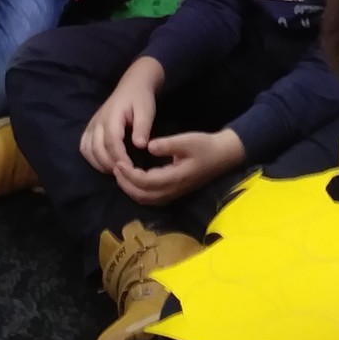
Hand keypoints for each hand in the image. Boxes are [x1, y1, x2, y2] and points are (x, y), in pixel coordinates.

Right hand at [81, 64, 159, 174]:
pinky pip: (84, 146)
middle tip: (124, 173)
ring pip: (87, 150)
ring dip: (99, 163)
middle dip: (109, 164)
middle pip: (97, 149)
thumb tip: (140, 145)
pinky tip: (104, 164)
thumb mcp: (146, 110)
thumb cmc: (140, 98)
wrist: (132, 85)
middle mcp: (97, 121)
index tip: (130, 168)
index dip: (120, 158)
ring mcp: (92, 125)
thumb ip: (143, 127)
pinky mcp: (90, 128)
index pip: (111, 142)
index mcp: (111, 116)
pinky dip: (91, 158)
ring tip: (115, 171)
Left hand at [114, 127, 244, 207]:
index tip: (119, 163)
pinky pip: (151, 198)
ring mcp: (173, 193)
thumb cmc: (205, 146)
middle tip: (115, 168)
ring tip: (120, 174)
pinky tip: (132, 180)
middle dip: (126, 184)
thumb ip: (168, 144)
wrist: (223, 156)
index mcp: (175, 178)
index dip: (129, 175)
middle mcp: (172, 190)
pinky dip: (138, 192)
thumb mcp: (188, 140)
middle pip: (142, 195)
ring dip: (130, 189)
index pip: (145, 182)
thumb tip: (148, 146)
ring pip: (146, 199)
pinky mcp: (174, 192)